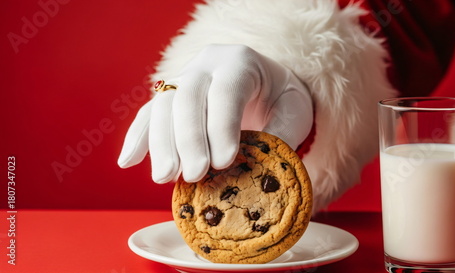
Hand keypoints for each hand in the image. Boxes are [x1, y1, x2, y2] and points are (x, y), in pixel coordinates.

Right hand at [117, 44, 312, 182]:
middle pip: (188, 97)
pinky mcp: (171, 97)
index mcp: (240, 62)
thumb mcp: (294, 111)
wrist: (267, 86)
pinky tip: (127, 161)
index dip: (221, 126)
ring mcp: (184, 78)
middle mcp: (207, 64)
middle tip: (194, 175)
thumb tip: (257, 167)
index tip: (222, 162)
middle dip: (189, 139)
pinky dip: (138, 137)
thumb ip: (281, 134)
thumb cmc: (281, 99)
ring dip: (160, 143)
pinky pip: (148, 113)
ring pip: (162, 105)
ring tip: (165, 177)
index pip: (226, 90)